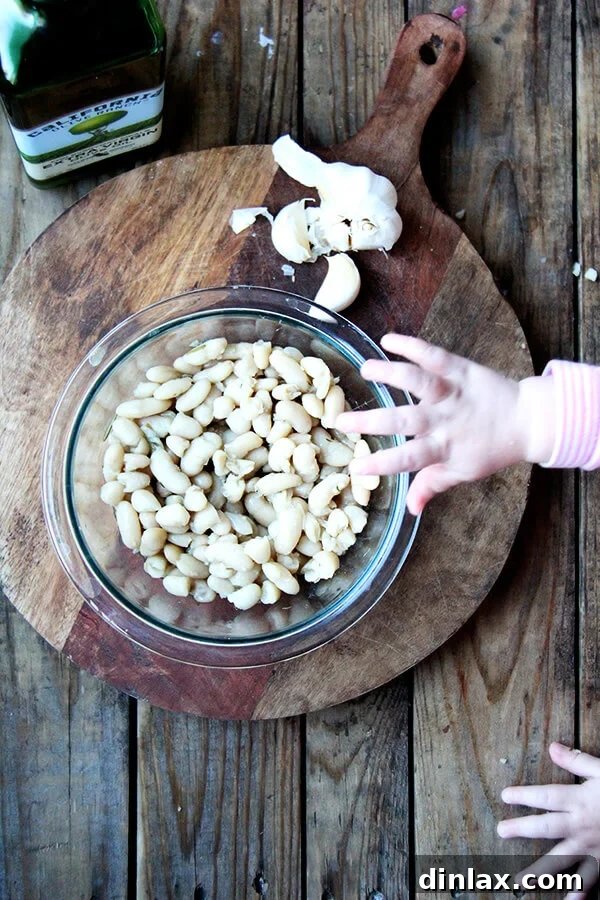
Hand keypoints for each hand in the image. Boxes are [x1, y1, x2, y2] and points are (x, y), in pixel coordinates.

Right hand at [335, 333, 555, 514]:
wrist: (528, 420)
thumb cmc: (492, 449)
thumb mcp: (463, 472)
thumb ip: (431, 486)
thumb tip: (410, 509)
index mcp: (443, 448)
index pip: (407, 459)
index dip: (381, 464)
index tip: (354, 468)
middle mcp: (445, 420)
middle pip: (404, 420)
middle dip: (371, 421)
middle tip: (341, 421)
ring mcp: (452, 393)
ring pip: (417, 381)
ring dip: (390, 374)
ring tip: (365, 369)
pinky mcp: (461, 370)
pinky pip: (434, 356)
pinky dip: (411, 345)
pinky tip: (388, 340)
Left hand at [498, 742, 599, 898]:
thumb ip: (578, 761)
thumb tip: (553, 748)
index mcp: (580, 801)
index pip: (546, 798)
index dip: (524, 796)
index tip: (505, 797)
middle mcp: (582, 826)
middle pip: (546, 828)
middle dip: (522, 830)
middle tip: (501, 831)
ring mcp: (592, 847)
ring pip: (562, 860)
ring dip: (541, 871)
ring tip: (522, 881)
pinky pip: (590, 879)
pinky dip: (579, 890)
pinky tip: (567, 898)